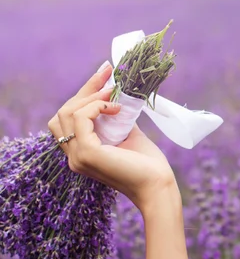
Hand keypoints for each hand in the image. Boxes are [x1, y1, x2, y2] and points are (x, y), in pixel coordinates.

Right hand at [48, 61, 178, 212]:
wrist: (158, 184)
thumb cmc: (147, 163)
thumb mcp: (128, 134)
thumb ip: (116, 119)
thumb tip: (117, 96)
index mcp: (80, 152)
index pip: (68, 119)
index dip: (84, 93)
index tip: (104, 73)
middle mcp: (73, 156)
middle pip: (63, 113)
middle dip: (85, 90)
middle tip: (107, 75)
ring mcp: (77, 157)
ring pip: (67, 113)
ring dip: (90, 97)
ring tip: (113, 94)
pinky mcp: (87, 154)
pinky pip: (81, 118)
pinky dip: (96, 107)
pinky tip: (116, 108)